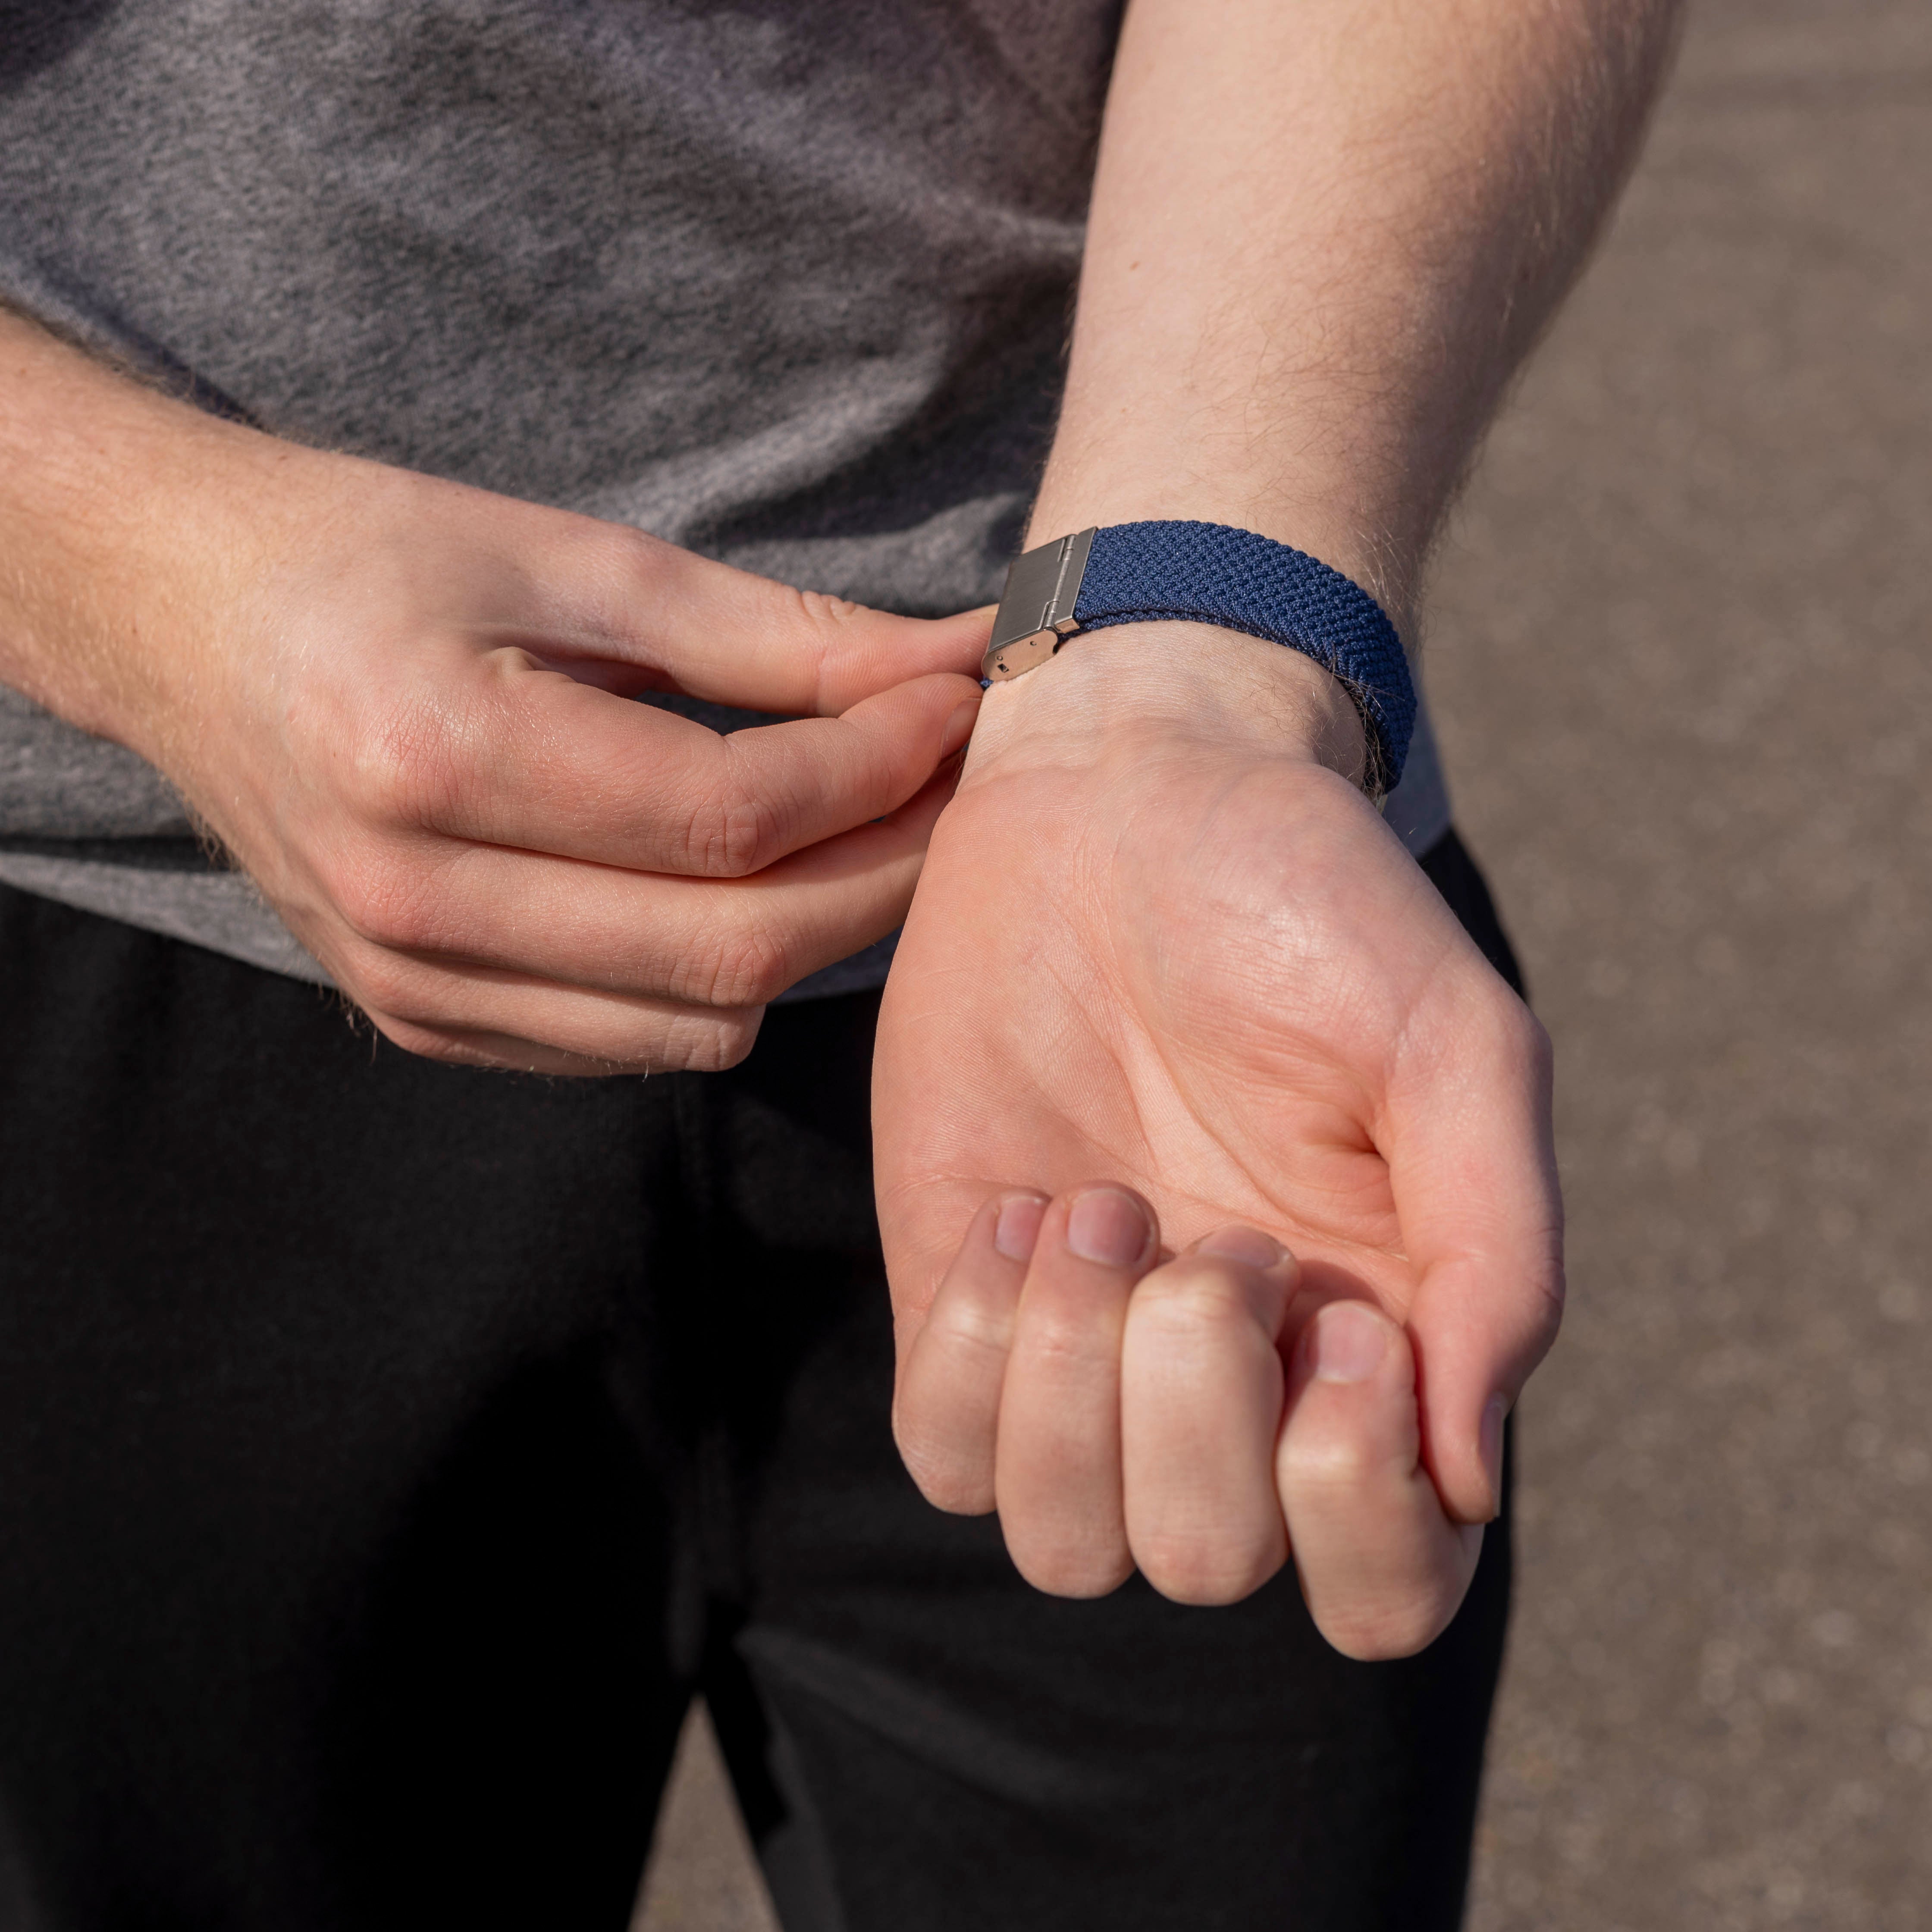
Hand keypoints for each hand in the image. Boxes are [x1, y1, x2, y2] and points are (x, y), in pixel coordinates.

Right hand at [6, 355, 985, 1071]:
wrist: (187, 624)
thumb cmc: (372, 558)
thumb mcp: (573, 557)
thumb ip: (770, 633)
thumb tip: (953, 659)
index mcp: (437, 757)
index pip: (729, 819)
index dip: (876, 769)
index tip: (956, 703)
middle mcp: (415, 900)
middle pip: (733, 949)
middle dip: (882, 869)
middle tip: (949, 782)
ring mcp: (412, 983)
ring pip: (701, 1022)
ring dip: (814, 934)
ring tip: (858, 827)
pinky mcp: (422, 1019)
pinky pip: (634, 1043)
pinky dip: (720, 978)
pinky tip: (740, 884)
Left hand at [875, 625, 1560, 1656]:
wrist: (1123, 798)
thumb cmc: (1305, 904)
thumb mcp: (1450, 1045)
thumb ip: (1496, 1256)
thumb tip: (1470, 1473)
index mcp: (1380, 1344)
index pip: (1391, 1585)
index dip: (1357, 1505)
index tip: (1334, 1323)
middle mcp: (1229, 1382)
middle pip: (1206, 1563)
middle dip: (1195, 1414)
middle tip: (1210, 1239)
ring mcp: (1086, 1350)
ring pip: (1062, 1541)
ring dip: (1072, 1385)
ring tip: (1102, 1209)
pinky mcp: (962, 1296)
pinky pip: (941, 1450)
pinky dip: (973, 1345)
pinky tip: (1017, 1207)